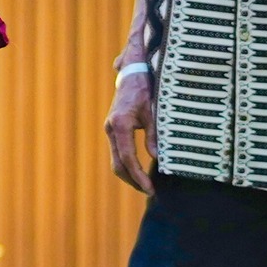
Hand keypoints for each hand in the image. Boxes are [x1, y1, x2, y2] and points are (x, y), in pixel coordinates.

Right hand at [105, 70, 156, 193]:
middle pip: (118, 164)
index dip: (139, 175)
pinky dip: (127, 165)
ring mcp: (110, 129)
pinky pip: (118, 153)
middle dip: (133, 180)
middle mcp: (111, 128)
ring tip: (146, 186)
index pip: (128, 158)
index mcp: (120, 124)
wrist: (132, 74)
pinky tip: (140, 171)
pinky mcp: (113, 130)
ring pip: (116, 160)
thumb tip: (157, 158)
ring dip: (129, 175)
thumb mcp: (153, 112)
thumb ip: (154, 135)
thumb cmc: (144, 90)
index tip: (150, 188)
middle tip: (150, 191)